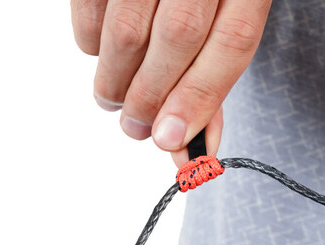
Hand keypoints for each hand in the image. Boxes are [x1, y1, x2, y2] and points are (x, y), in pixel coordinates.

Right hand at [71, 0, 271, 166]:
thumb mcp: (218, 24)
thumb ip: (208, 81)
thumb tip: (187, 151)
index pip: (233, 41)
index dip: (201, 98)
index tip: (171, 140)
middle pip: (179, 36)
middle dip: (151, 97)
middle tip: (136, 128)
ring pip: (128, 30)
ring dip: (116, 82)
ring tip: (114, 99)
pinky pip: (90, 11)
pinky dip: (91, 46)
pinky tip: (104, 54)